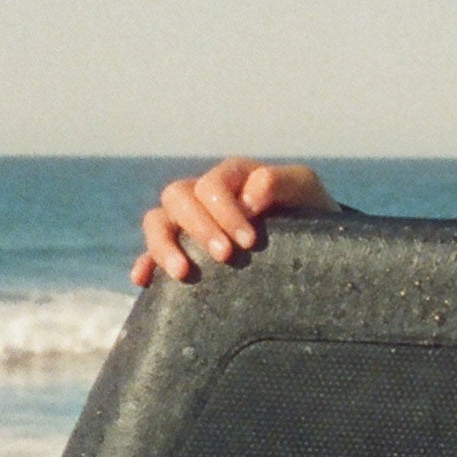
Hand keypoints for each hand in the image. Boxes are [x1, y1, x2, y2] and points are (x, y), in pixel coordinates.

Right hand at [133, 157, 335, 286]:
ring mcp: (189, 224)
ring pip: (156, 221)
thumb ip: (282, 183)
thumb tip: (248, 199)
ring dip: (162, 245)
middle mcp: (203, 196)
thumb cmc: (312, 213)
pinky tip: (144, 280)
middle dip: (199, 228)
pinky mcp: (182, 252)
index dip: (225, 211)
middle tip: (226, 257)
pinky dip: (145, 263)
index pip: (211, 186)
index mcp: (231, 176)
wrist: (312, 245)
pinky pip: (149, 253)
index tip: (250, 241)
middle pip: (177, 197)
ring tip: (182, 274)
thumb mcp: (306, 192)